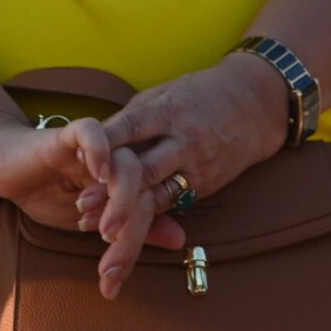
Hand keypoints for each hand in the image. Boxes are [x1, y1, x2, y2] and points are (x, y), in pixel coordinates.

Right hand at [0, 117, 184, 299]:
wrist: (3, 168)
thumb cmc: (47, 192)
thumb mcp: (92, 221)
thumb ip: (134, 227)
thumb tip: (180, 239)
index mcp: (127, 183)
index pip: (147, 210)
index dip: (133, 248)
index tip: (111, 281)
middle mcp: (116, 163)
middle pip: (145, 189)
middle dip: (131, 232)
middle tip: (110, 263)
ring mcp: (96, 149)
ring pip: (127, 164)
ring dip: (122, 201)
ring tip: (105, 229)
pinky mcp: (68, 135)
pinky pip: (93, 132)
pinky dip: (101, 152)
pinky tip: (98, 177)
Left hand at [80, 56, 290, 296]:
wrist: (254, 106)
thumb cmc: (197, 95)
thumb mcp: (162, 96)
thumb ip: (130, 121)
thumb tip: (92, 143)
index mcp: (166, 112)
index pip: (129, 128)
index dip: (104, 146)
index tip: (77, 164)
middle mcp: (181, 141)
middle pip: (143, 171)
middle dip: (112, 194)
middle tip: (82, 212)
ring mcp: (195, 166)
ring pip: (158, 198)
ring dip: (129, 218)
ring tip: (101, 234)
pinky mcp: (204, 185)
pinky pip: (173, 205)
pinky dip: (149, 219)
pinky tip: (126, 233)